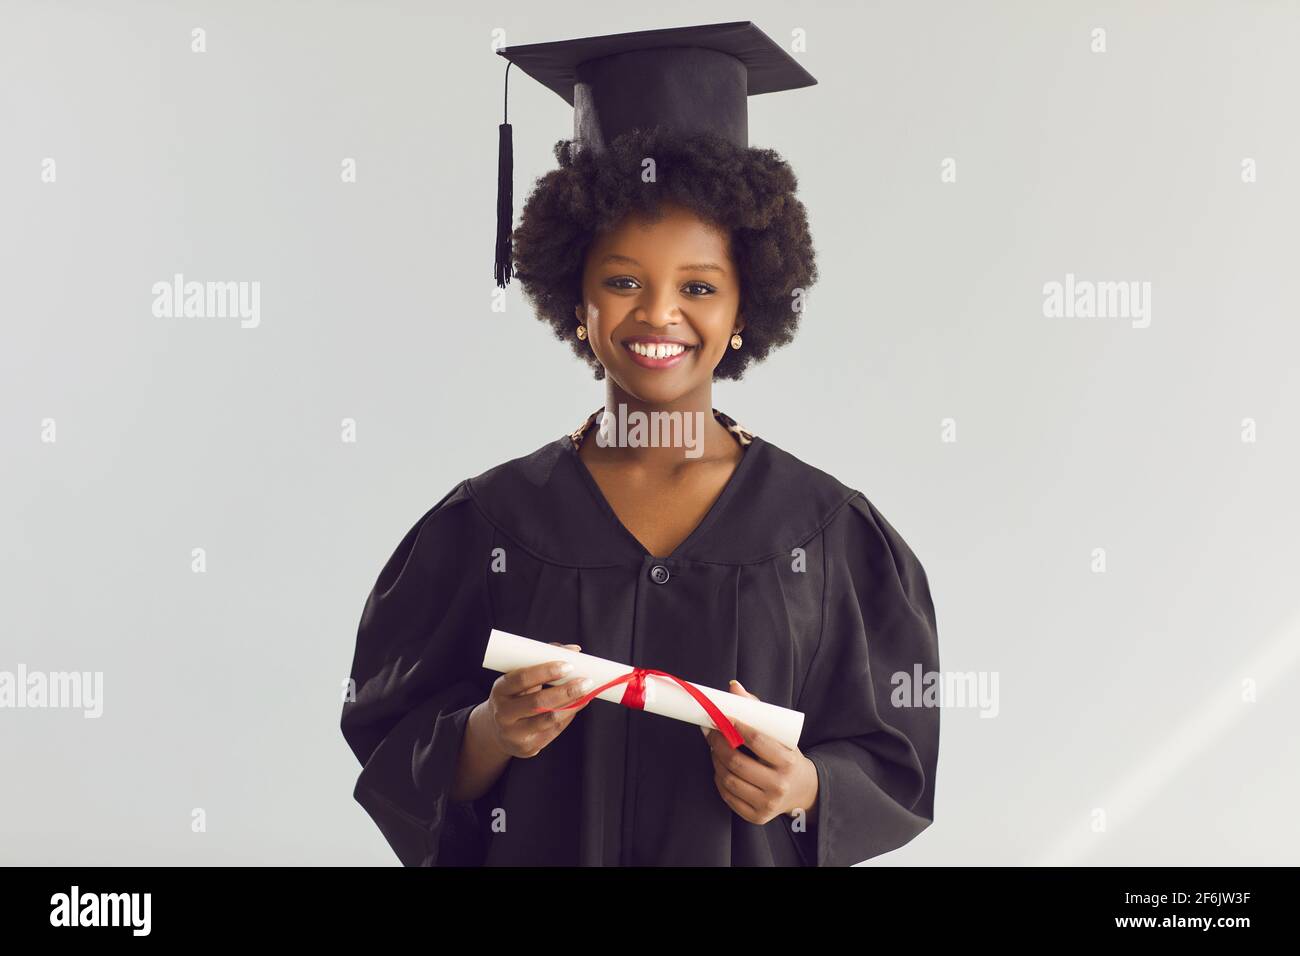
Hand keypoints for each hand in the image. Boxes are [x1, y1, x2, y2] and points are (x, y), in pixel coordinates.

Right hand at [484, 642, 592, 758]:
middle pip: (537, 702)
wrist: (498, 729)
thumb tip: (574, 650)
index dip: (546, 671)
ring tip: (587, 693)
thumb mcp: (520, 678)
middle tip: (586, 682)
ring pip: (549, 719)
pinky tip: (578, 705)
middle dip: (566, 691)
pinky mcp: (527, 747)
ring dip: (572, 704)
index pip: (522, 679)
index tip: (568, 665)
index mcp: (500, 690)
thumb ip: (543, 662)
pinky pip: (554, 730)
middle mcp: (503, 713)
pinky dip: (569, 715)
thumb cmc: (515, 696)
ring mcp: (514, 733)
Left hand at [702, 680, 818, 826]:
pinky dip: (719, 779)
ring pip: (728, 779)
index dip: (735, 727)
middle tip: (709, 731)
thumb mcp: (782, 735)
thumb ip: (758, 711)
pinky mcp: (756, 816)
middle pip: (737, 762)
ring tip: (714, 748)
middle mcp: (779, 785)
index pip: (757, 740)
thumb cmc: (787, 757)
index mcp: (788, 761)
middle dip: (717, 743)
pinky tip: (720, 768)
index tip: (721, 716)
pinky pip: (727, 797)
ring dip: (715, 760)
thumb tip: (733, 687)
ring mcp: (767, 804)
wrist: (803, 791)